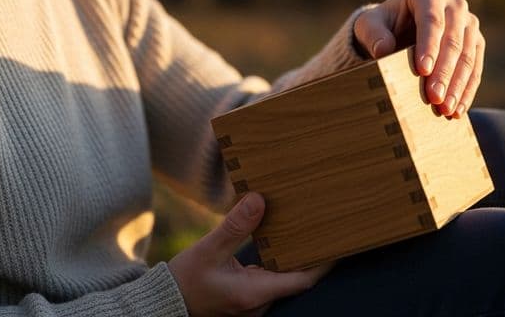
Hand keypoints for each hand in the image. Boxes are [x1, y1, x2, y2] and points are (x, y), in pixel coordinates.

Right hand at [168, 192, 330, 315]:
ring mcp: (253, 303)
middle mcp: (259, 303)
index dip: (324, 262)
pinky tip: (279, 241)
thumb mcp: (207, 250)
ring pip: (284, 279)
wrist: (165, 302)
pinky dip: (278, 261)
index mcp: (254, 293)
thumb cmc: (184, 281)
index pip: (302, 280)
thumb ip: (234, 226)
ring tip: (306, 230)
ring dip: (294, 257)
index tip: (339, 243)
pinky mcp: (246, 298)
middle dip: (311, 255)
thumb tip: (258, 200)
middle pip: (297, 279)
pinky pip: (270, 280)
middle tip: (324, 228)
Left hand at [353, 0, 484, 117]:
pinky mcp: (476, 43)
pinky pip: (475, 69)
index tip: (422, 71)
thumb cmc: (381, 26)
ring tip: (445, 109)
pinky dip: (466, 91)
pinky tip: (457, 109)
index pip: (431, 21)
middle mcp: (455, 5)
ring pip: (468, 57)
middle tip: (434, 98)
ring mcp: (469, 25)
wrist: (398, 31)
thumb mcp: (369, 25)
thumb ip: (373, 34)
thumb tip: (382, 50)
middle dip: (444, 72)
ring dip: (457, 86)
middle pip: (453, 41)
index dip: (429, 46)